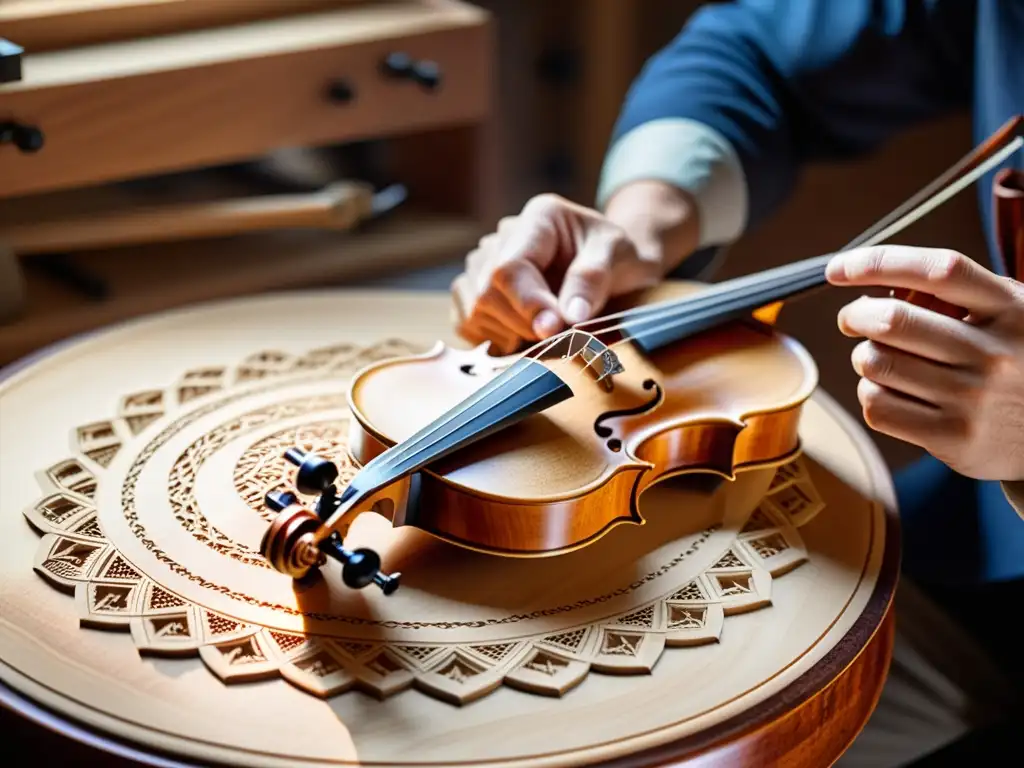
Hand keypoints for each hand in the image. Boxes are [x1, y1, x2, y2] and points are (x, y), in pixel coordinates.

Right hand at [451, 184, 698, 354]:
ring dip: (511, 333)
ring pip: (475, 311)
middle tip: (562, 336)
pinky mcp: (473, 291)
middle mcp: (501, 238)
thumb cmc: (616, 256)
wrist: (611, 265)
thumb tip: (570, 315)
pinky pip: (469, 323)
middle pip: (487, 293)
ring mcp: (482, 264)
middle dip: (524, 324)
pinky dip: (496, 338)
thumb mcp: (617, 256)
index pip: (510, 266)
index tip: (554, 330)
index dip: (527, 303)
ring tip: (548, 329)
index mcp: (538, 218)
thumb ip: (593, 279)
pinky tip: (526, 333)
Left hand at [826, 246, 1023, 481]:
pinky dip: (870, 394)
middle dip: (854, 315)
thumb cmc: (1016, 362)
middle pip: (891, 320)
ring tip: (882, 358)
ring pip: (875, 363)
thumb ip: (954, 294)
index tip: (838, 269)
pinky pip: (877, 406)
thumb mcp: (1007, 316)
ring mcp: (973, 397)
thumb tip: (876, 285)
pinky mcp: (953, 437)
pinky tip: (891, 391)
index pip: (937, 271)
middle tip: (852, 319)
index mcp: (1012, 309)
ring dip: (863, 357)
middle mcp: (994, 351)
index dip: (878, 263)